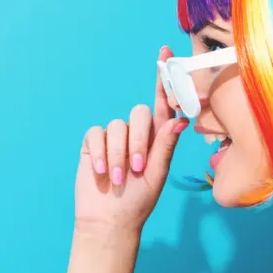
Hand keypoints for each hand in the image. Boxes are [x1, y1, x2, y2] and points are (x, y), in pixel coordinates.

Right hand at [74, 46, 188, 234]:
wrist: (109, 220)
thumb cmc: (138, 200)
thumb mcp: (157, 174)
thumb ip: (165, 145)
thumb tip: (180, 119)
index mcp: (158, 137)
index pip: (164, 103)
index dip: (164, 79)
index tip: (165, 53)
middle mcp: (137, 132)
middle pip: (141, 113)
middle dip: (139, 140)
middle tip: (137, 167)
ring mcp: (114, 136)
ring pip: (118, 126)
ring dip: (118, 154)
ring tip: (118, 178)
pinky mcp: (93, 143)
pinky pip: (97, 134)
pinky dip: (100, 153)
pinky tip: (101, 172)